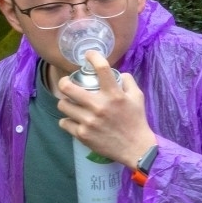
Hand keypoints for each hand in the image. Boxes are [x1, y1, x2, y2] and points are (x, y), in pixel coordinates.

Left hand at [56, 50, 154, 168]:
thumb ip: (128, 82)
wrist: (135, 147)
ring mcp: (88, 121)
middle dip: (64, 82)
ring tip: (71, 104)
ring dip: (66, 103)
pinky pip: (64, 122)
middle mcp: (99, 106)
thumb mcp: (138, 97)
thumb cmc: (136, 120)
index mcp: (114, 94)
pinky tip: (74, 120)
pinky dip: (68, 120)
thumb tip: (117, 73)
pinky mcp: (82, 134)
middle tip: (66, 83)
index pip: (101, 69)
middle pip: (68, 88)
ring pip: (63, 105)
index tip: (89, 55)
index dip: (93, 57)